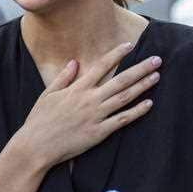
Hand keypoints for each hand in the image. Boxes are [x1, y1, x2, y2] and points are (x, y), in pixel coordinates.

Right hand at [14, 43, 161, 168]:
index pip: (102, 66)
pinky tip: (149, 104)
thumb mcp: (48, 94)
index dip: (117, 54)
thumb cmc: (39, 120)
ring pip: (125, 97)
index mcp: (77, 88)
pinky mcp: (99, 132)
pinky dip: (136, 112)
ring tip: (156, 76)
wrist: (36, 146)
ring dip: (142, 86)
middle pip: (121, 80)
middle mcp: (89, 99)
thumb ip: (63, 77)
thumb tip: (75, 62)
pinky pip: (122, 120)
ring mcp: (96, 116)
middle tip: (157, 59)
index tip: (130, 45)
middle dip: (140, 68)